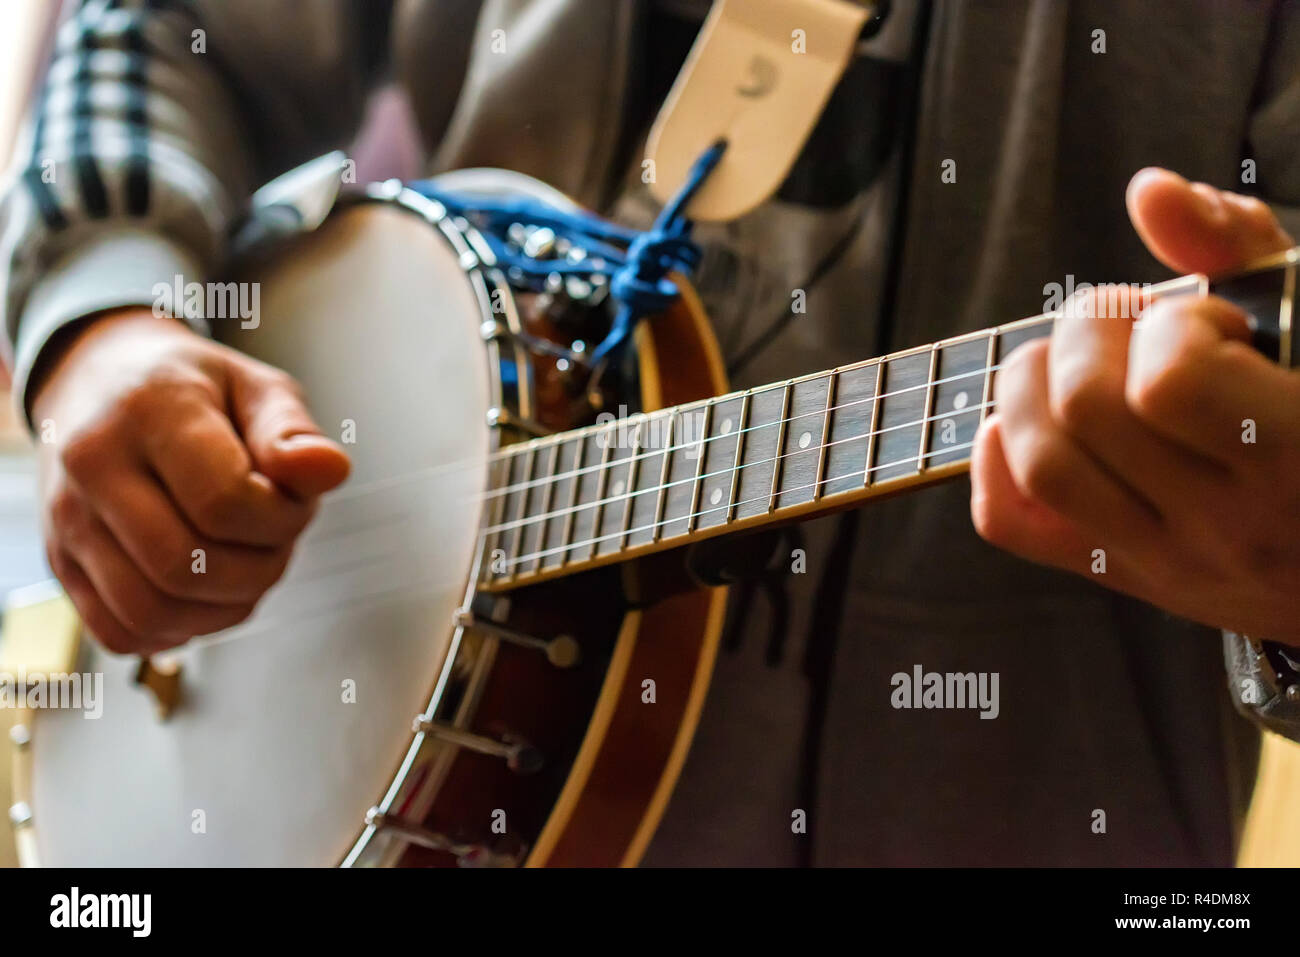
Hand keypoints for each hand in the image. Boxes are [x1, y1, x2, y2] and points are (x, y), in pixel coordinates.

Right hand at [31, 307, 350, 654]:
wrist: (97, 381)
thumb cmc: (191, 387)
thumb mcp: (255, 386)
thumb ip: (293, 432)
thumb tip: (330, 470)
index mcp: (146, 410)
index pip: (224, 503)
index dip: (281, 519)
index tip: (294, 501)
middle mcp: (91, 467)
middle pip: (186, 567)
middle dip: (259, 569)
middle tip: (276, 538)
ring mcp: (67, 521)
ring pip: (152, 611)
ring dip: (224, 607)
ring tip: (246, 563)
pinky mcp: (61, 564)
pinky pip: (122, 632)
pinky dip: (179, 630)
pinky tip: (206, 592)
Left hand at [971, 168, 1299, 642]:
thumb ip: (1241, 248)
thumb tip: (1151, 191)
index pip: (1169, 381)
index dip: (1173, 323)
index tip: (1210, 320)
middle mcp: (1230, 526)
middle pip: (1085, 407)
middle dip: (1092, 327)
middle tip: (1136, 322)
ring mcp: (1170, 562)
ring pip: (1040, 463)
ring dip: (1035, 383)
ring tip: (1085, 360)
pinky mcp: (1125, 576)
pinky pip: (1010, 523)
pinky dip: (996, 459)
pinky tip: (1035, 416)